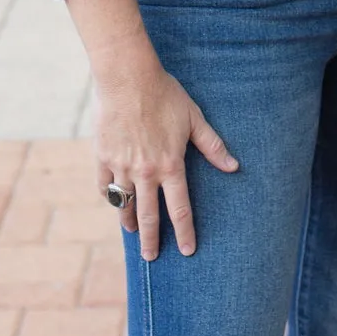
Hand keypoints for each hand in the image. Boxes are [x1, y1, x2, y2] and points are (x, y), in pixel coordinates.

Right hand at [95, 57, 238, 261]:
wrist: (127, 78)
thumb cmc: (164, 94)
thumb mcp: (193, 118)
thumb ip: (212, 145)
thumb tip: (233, 166)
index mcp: (170, 165)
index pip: (179, 208)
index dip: (185, 231)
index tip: (188, 250)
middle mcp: (145, 172)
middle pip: (149, 216)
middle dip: (152, 240)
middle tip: (152, 257)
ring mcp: (121, 166)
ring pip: (124, 203)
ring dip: (129, 221)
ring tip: (133, 232)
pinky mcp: (103, 156)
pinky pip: (104, 184)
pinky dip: (109, 195)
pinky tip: (113, 200)